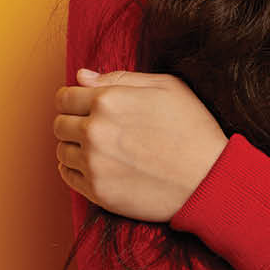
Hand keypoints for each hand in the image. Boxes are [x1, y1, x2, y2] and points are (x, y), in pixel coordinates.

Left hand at [52, 68, 228, 222]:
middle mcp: (95, 131)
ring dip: (74, 147)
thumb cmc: (193, 129)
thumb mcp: (166, 87)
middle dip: (72, 122)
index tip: (82, 106)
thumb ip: (119, 78)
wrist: (210, 180)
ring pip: (61, 150)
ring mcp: (95, 164)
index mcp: (108, 101)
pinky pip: (68, 176)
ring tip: (99, 149)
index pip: (65, 97)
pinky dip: (74, 169)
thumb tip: (81, 76)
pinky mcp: (98, 192)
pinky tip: (95, 165)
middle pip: (59, 124)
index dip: (72, 100)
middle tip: (95, 128)